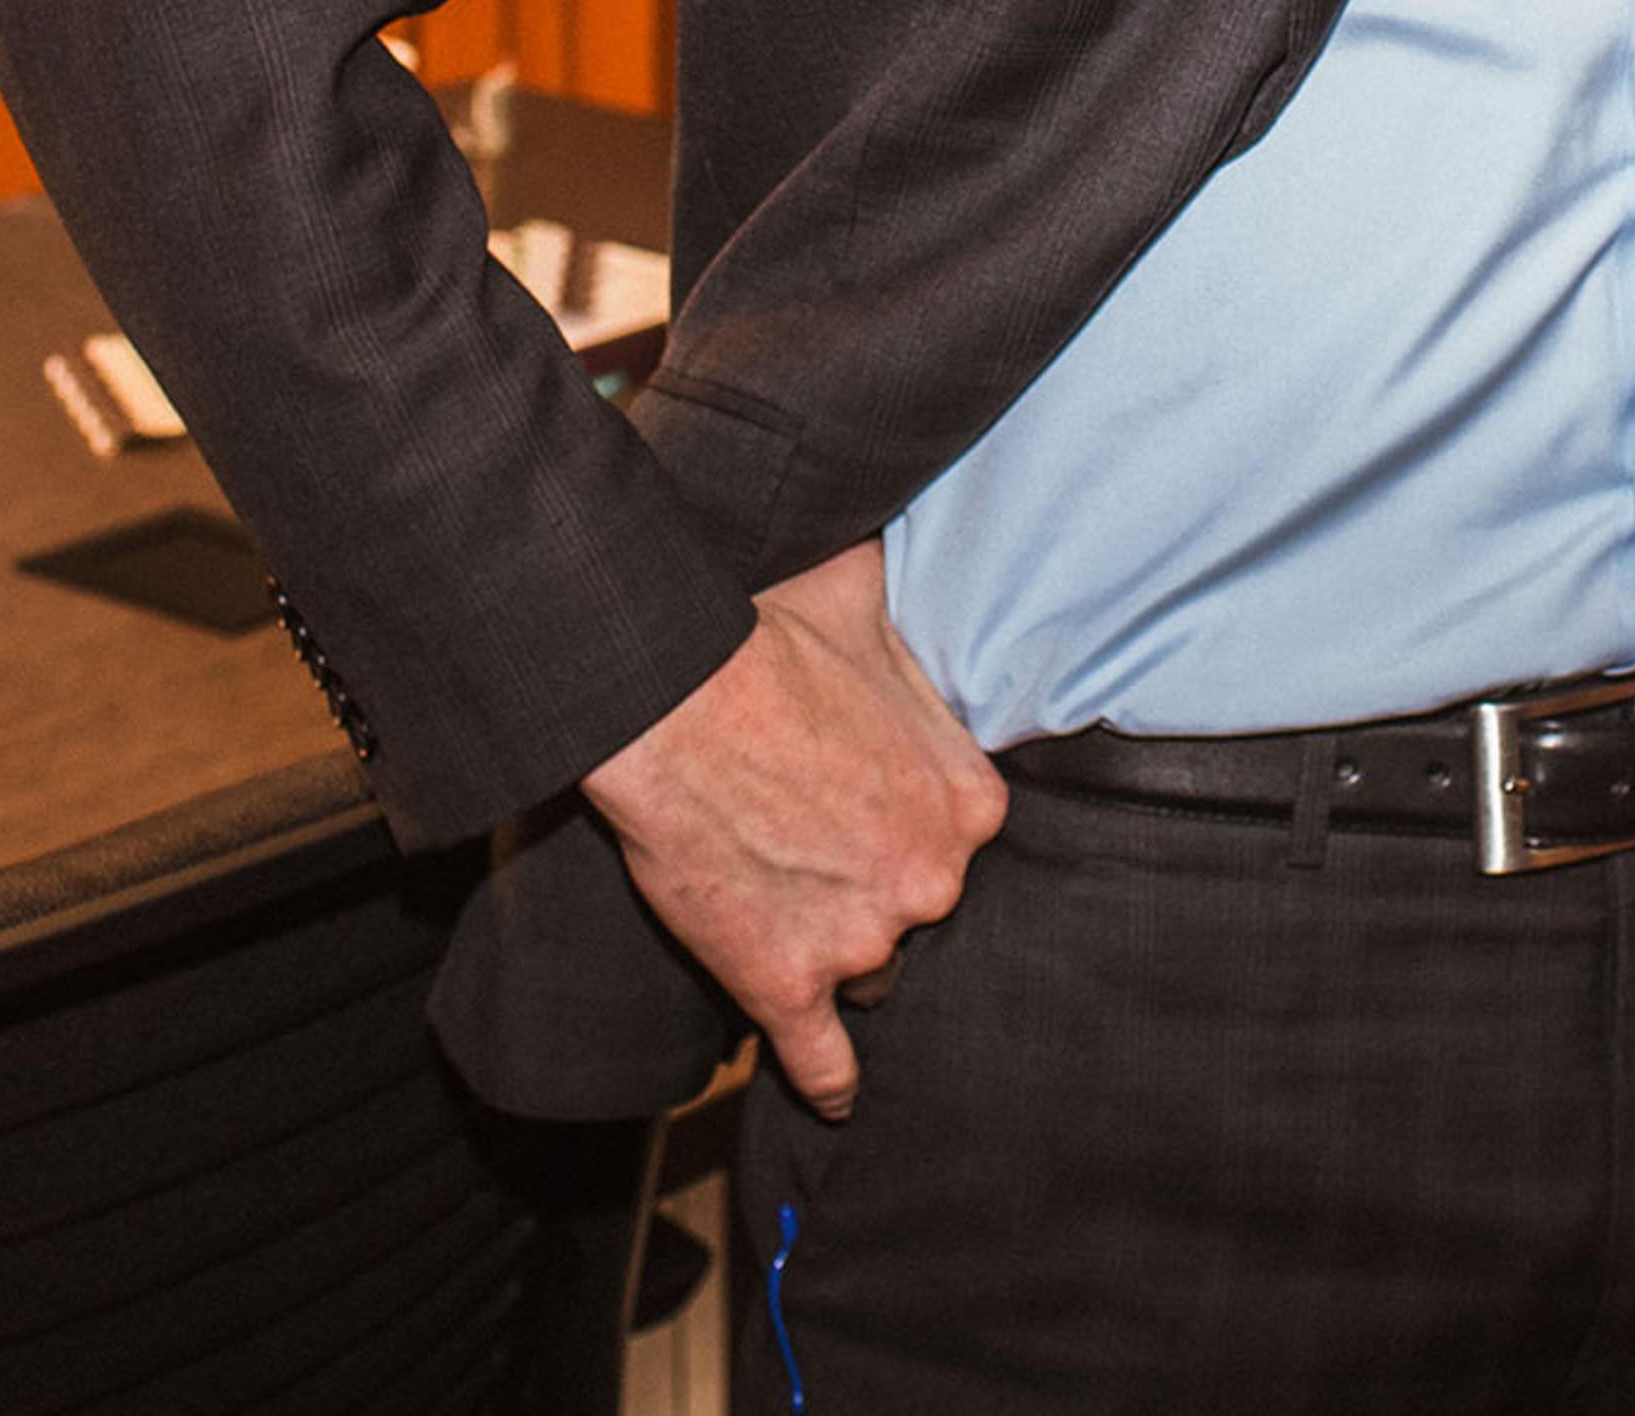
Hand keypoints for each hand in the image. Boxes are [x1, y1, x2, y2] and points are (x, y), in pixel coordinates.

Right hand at [582, 538, 1008, 1116]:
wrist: (667, 696)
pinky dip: (828, 1082)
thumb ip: (906, 610)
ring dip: (833, 946)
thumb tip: (913, 540)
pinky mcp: (786, 986)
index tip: (861, 807)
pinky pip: (824, 1065)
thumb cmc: (762, 634)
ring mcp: (862, 941)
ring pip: (868, 972)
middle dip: (869, 881)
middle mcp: (933, 879)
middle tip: (809, 839)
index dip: (901, 822)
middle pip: (914, 907)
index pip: (952, 839)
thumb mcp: (863, 592)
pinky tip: (834, 1094)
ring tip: (780, 897)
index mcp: (967, 801)